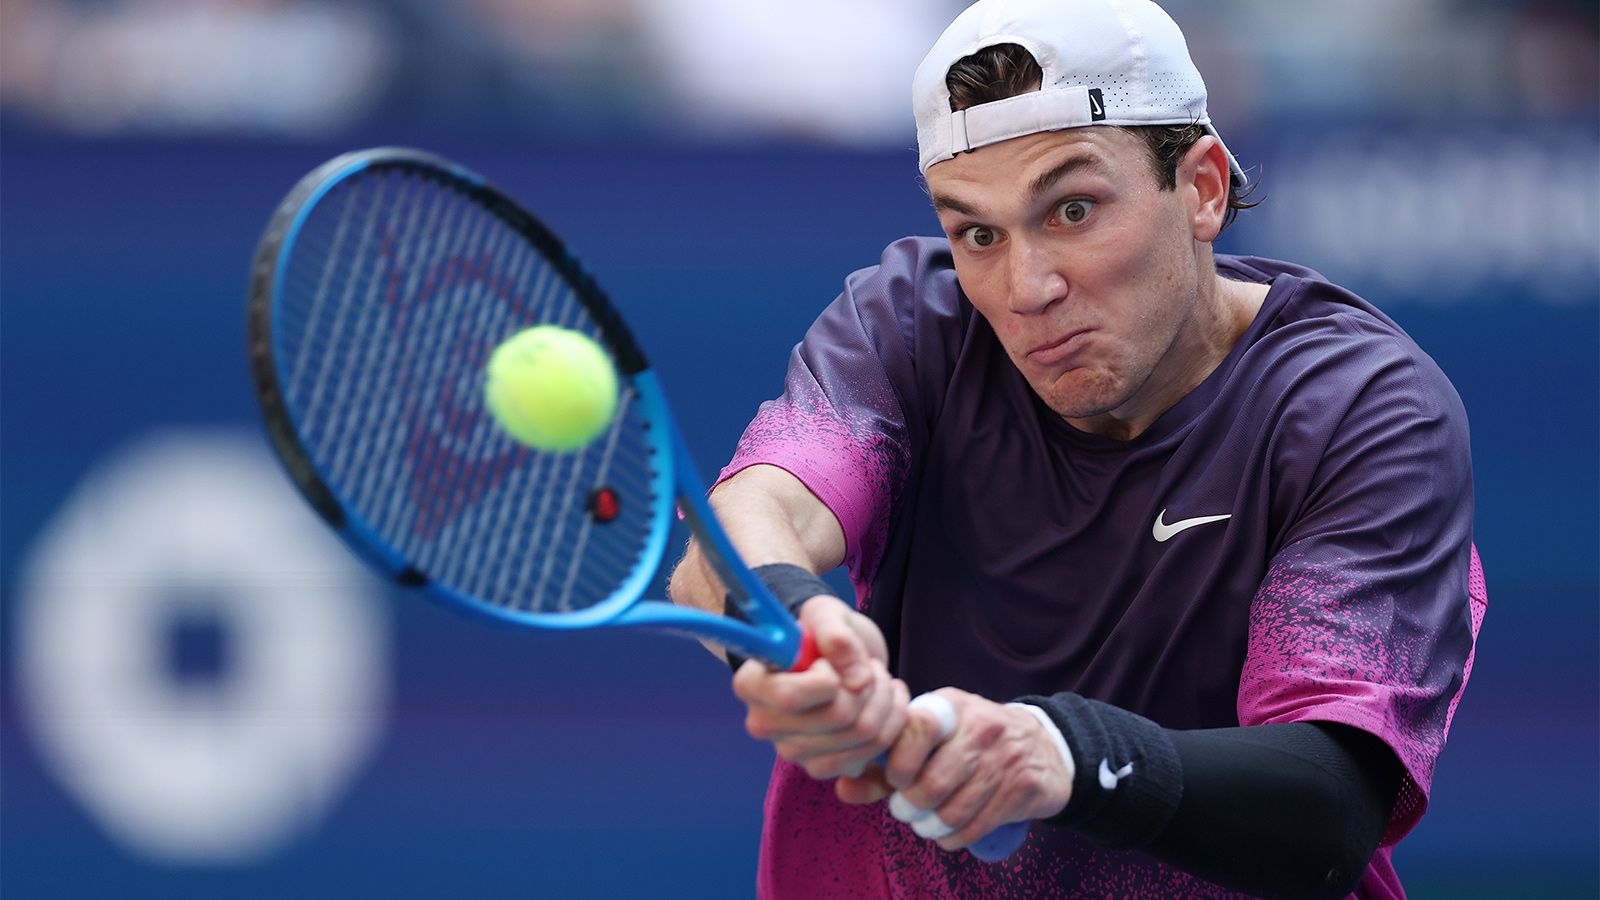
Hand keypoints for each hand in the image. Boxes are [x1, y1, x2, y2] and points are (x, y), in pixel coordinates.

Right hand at [732, 594, 906, 779]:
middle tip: (869, 666)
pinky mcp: (823, 767)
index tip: (830, 660)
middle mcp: (765, 724)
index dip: (828, 676)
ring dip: (884, 701)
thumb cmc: (822, 632)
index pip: (791, 696)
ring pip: (862, 734)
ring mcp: (794, 751)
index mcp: (752, 685)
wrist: (836, 657)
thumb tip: (857, 678)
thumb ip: (836, 635)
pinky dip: (891, 724)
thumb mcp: (826, 613)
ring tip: (879, 679)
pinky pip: (872, 753)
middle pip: (838, 716)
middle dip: (869, 684)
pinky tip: (885, 703)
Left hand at [845, 688, 1072, 851]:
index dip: (898, 760)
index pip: (919, 727)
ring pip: (954, 810)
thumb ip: (884, 763)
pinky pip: (976, 826)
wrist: (1044, 746)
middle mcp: (981, 728)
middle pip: (933, 781)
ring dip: (929, 826)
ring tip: (923, 823)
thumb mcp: (934, 738)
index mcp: (952, 707)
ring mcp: (1005, 760)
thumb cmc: (971, 742)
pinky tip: (947, 832)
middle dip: (909, 806)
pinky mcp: (1022, 789)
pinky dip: (952, 838)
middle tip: (903, 810)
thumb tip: (842, 788)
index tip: (894, 778)